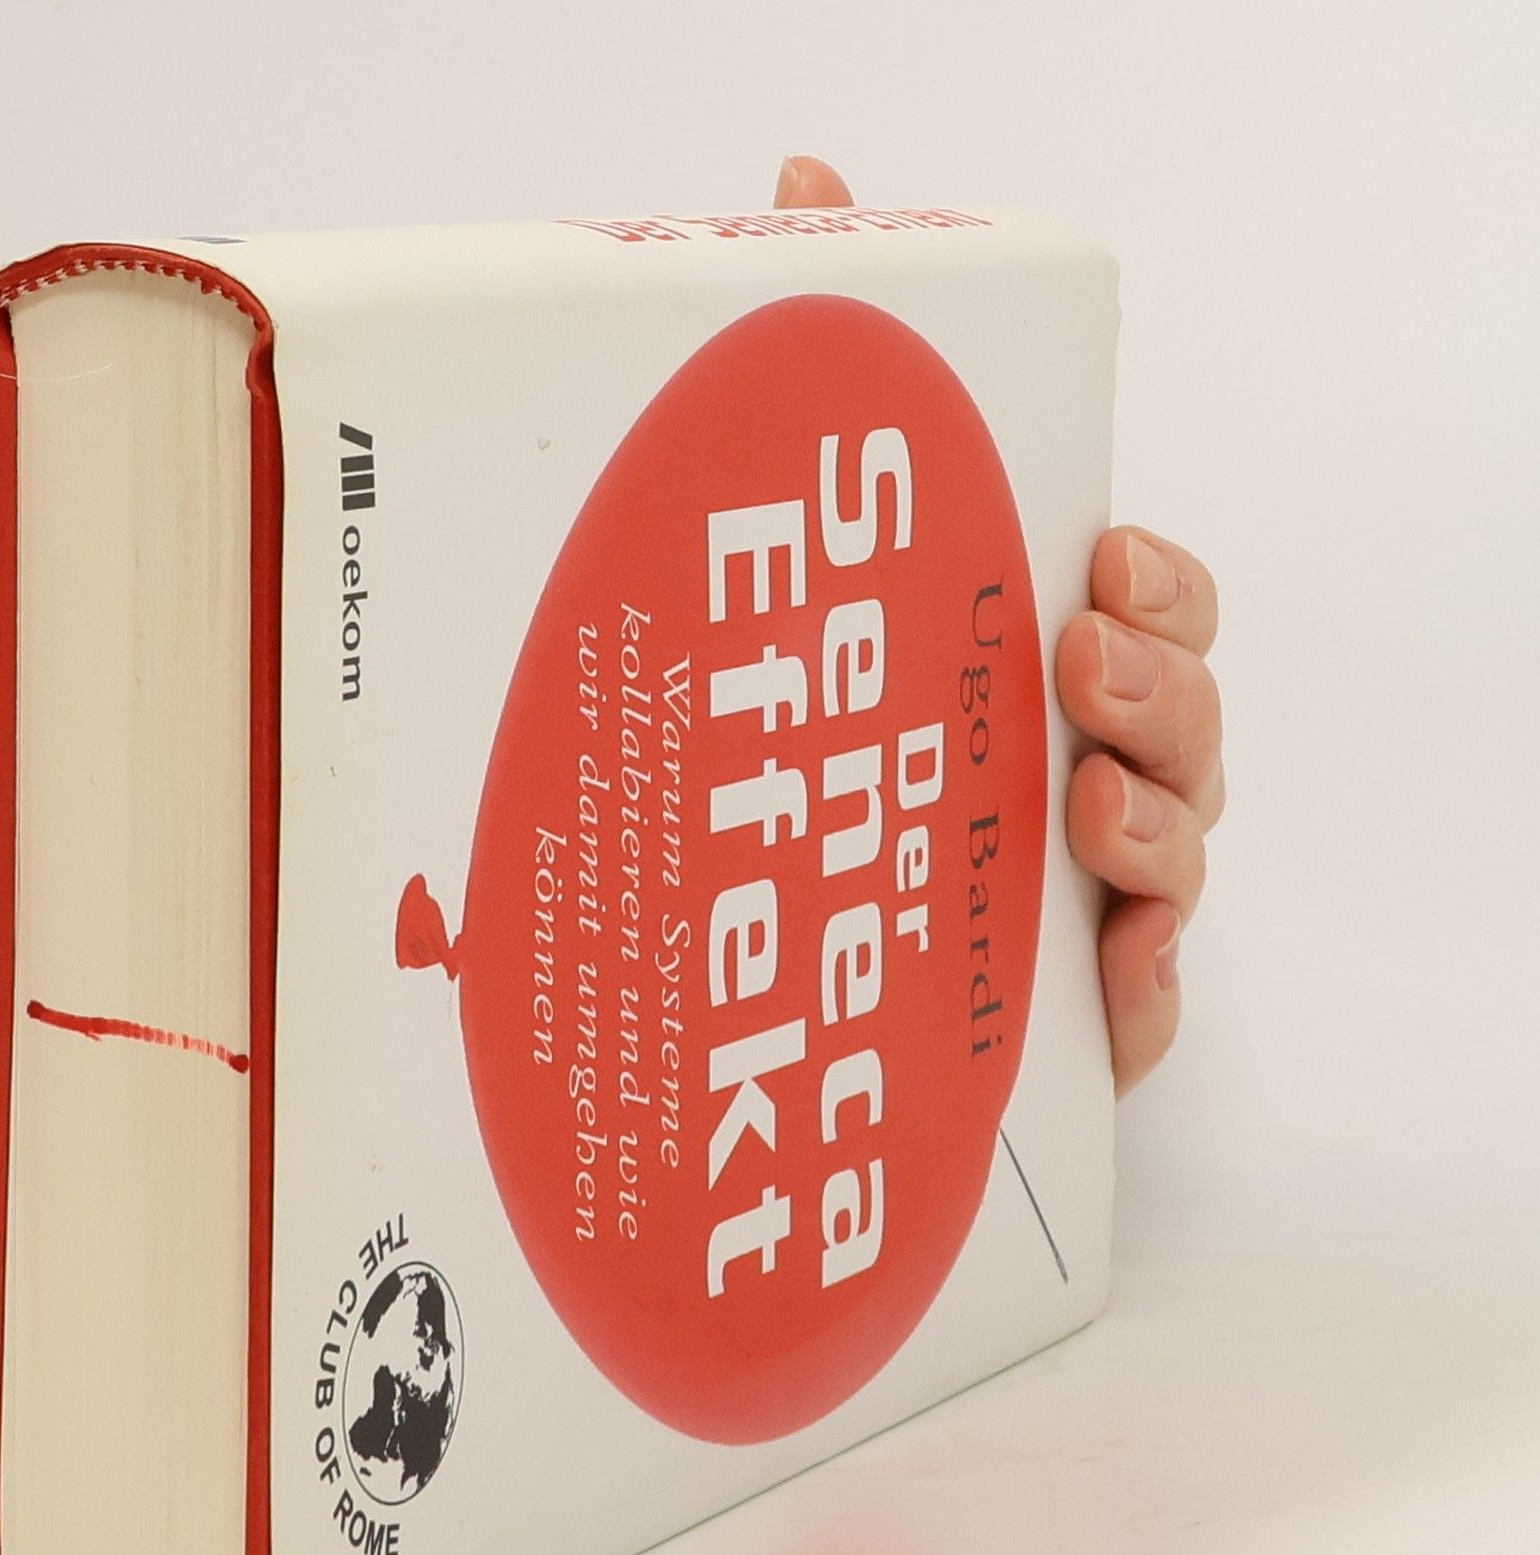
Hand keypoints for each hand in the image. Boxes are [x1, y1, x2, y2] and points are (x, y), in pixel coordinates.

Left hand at [774, 157, 1223, 1091]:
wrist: (738, 931)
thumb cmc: (810, 711)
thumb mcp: (811, 538)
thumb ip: (830, 345)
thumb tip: (809, 178)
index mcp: (1035, 666)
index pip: (1155, 613)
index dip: (1162, 586)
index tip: (1103, 558)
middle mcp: (1077, 765)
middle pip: (1188, 726)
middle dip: (1167, 687)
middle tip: (1089, 656)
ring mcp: (1075, 887)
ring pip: (1175, 850)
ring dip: (1160, 819)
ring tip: (1087, 801)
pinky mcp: (1057, 1004)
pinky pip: (1137, 999)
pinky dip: (1147, 978)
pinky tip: (1122, 956)